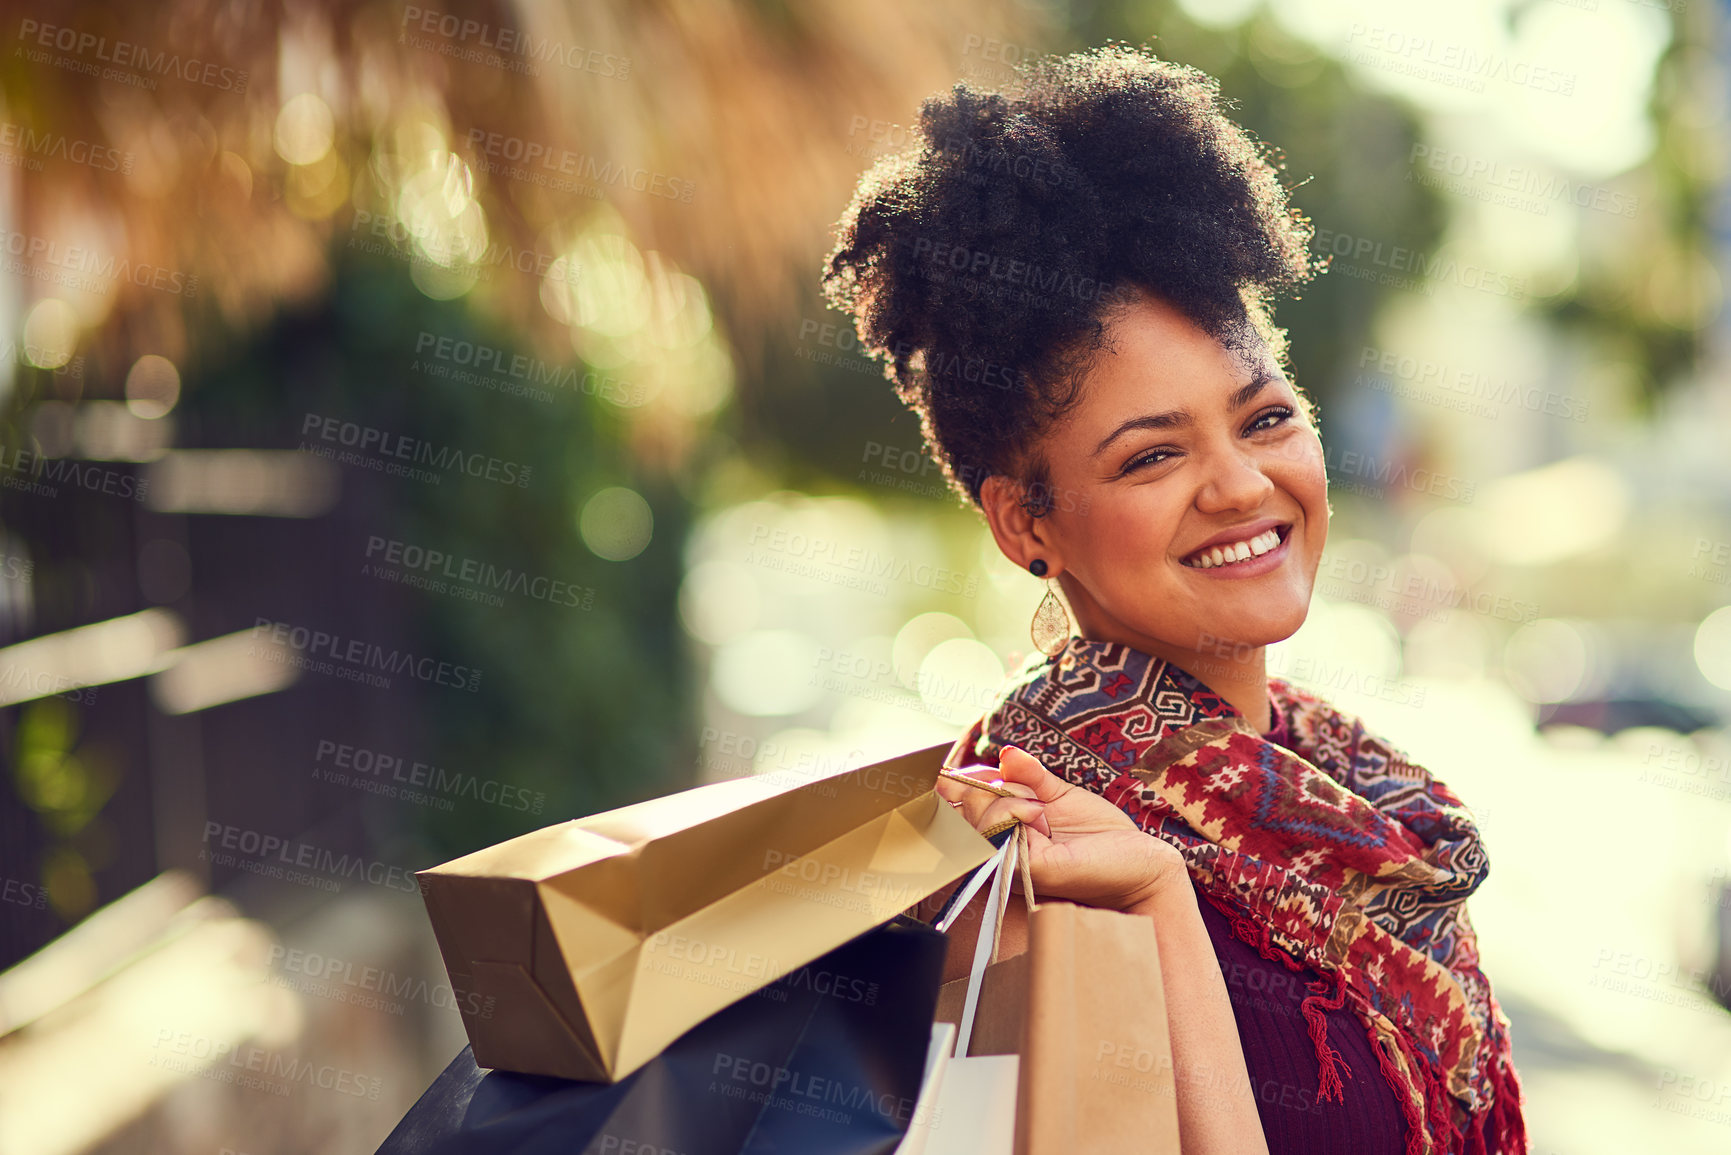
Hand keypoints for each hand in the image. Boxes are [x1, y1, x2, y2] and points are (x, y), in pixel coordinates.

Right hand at [935, 745, 1186, 912]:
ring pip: (977, 823)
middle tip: (1020, 790)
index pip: (964, 807)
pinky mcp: (1027, 871)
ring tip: (1037, 807)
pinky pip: (999, 835)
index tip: (964, 771)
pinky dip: (1014, 812)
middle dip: (981, 788)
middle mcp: (1003, 852)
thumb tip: (1005, 754)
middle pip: (963, 812)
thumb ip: (1031, 777)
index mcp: (1007, 834)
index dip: (958, 784)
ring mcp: (1011, 864)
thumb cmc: (1102, 834)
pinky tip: (1038, 815)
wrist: (1139, 861)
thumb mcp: (1060, 795)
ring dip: (1002, 801)